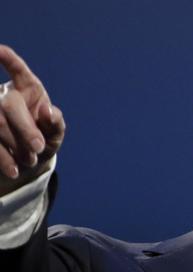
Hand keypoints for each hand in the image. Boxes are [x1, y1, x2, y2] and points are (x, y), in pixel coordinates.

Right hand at [0, 45, 64, 193]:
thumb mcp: (56, 132)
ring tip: (30, 161)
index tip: (0, 49)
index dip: (9, 58)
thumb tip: (48, 110)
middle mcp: (6, 96)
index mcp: (28, 89)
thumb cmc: (45, 136)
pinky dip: (1, 158)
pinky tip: (13, 170)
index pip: (18, 69)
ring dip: (13, 144)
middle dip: (24, 127)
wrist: (31, 157)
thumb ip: (56, 122)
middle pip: (8, 106)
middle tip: (38, 146)